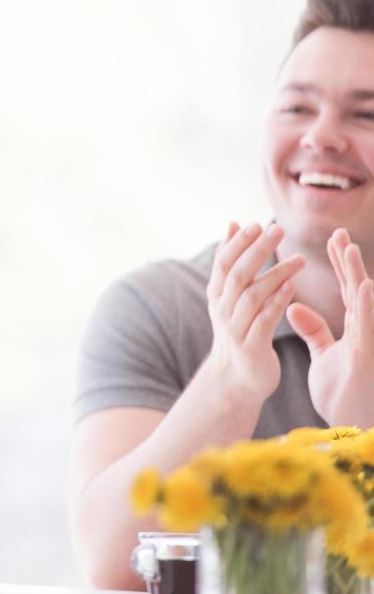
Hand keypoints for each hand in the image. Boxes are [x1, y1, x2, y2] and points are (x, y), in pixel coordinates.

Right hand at [204, 221, 304, 401]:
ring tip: (301, 259)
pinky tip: (292, 287)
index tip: (257, 225)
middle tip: (278, 230)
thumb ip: (232, 260)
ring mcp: (234, 328)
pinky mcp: (251, 346)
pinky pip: (265, 320)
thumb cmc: (239, 328)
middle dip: (257, 251)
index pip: (223, 262)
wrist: (237, 377)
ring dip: (276, 274)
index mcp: (216, 294)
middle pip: (237, 274)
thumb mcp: (229, 294)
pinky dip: (278, 302)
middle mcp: (221, 308)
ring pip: (253, 295)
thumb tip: (232, 223)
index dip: (238, 243)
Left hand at [288, 228, 373, 426]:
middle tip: (338, 234)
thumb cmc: (342, 391)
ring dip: (357, 276)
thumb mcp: (324, 356)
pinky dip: (365, 307)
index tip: (333, 240)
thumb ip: (314, 331)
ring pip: (364, 304)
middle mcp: (364, 332)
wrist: (347, 425)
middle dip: (348, 262)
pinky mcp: (366, 357)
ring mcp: (368, 343)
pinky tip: (361, 287)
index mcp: (353, 330)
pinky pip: (367, 328)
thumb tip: (293, 308)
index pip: (347, 291)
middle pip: (356, 290)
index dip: (341, 265)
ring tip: (348, 249)